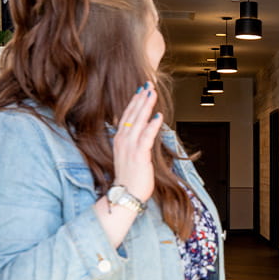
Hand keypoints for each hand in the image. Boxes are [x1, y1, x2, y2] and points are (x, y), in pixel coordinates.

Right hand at [113, 82, 163, 201]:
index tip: (141, 90)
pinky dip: (152, 125)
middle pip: (132, 114)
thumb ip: (133, 141)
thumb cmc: (130, 177)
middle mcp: (122, 140)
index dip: (134, 101)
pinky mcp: (139, 155)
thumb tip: (142, 129)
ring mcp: (129, 147)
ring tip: (152, 92)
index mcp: (120, 139)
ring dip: (146, 106)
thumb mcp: (128, 155)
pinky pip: (146, 137)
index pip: (126, 115)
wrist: (126, 194)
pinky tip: (158, 115)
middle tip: (148, 84)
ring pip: (138, 121)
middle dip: (141, 98)